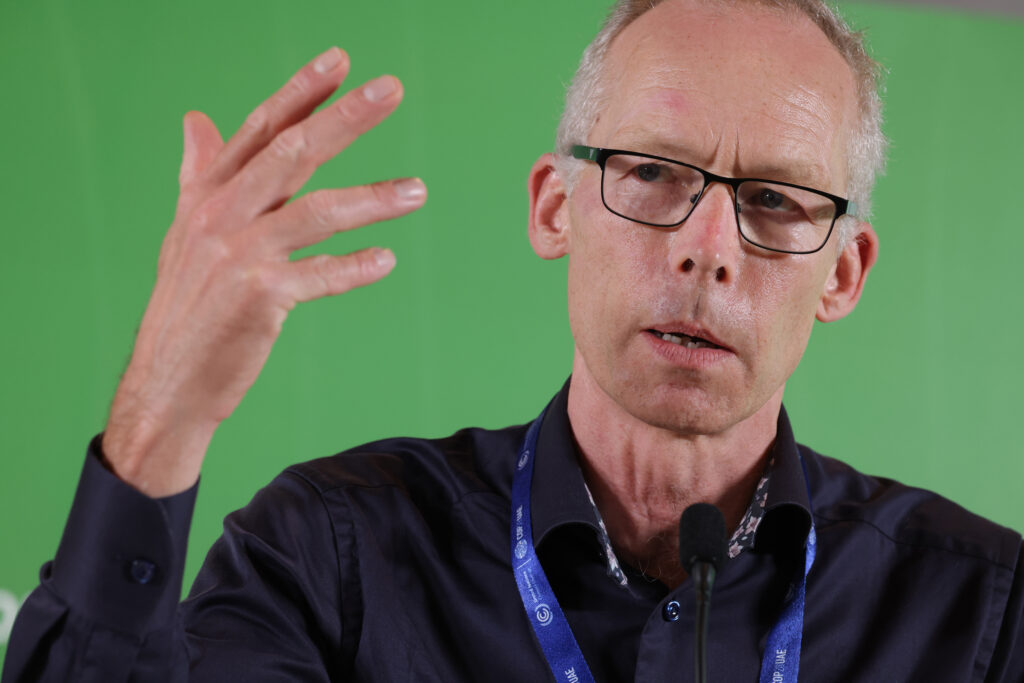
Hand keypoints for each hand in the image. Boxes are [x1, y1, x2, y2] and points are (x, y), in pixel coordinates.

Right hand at [102, 48, 425, 496]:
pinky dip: (353, 268)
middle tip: (391, 88)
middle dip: (345, 117)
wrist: (168, 380)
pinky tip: (387, 260)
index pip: (262, 129)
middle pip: (292, 152)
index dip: (301, 92)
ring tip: (419, 191)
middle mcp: (221, 215)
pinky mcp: (258, 298)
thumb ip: (200, 173)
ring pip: (316, 212)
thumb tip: (196, 117)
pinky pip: (317, 277)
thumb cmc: (189, 304)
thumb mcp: (187, 231)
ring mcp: (239, 255)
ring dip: (372, 197)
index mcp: (210, 194)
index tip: (341, 60)